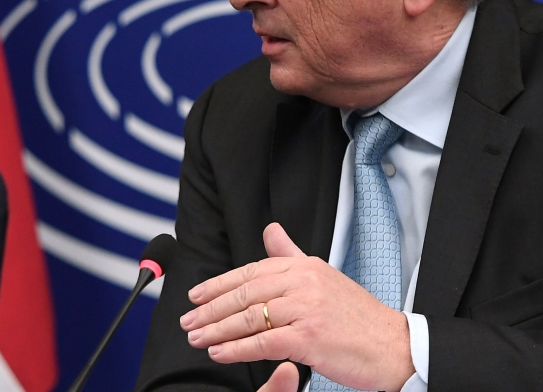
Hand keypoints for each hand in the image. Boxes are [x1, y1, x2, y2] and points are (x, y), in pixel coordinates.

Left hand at [180, 223, 414, 391]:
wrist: (395, 346)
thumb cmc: (358, 316)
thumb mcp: (324, 276)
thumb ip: (292, 255)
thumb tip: (271, 231)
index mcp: (304, 266)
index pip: (250, 272)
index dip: (219, 284)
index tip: (196, 295)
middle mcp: (302, 282)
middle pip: (244, 293)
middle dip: (210, 308)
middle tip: (187, 319)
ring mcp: (305, 309)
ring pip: (248, 317)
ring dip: (216, 329)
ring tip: (196, 337)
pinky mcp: (309, 337)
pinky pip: (262, 342)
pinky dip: (236, 349)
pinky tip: (219, 352)